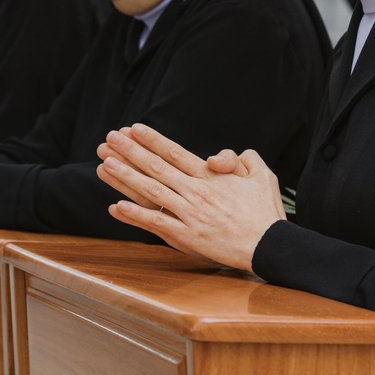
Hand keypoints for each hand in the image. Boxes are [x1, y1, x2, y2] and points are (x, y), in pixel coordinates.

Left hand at [96, 124, 283, 270]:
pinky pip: (157, 223)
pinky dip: (136, 216)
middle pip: (157, 167)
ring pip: (152, 192)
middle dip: (131, 152)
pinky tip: (116, 207)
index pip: (176, 152)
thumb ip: (243, 158)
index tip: (134, 128)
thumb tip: (219, 155)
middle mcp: (196, 192)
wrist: (269, 245)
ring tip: (105, 164)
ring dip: (126, 177)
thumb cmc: (265, 211)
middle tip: (110, 139)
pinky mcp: (188, 237)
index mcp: (212, 176)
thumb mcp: (262, 175)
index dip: (153, 140)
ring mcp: (190, 215)